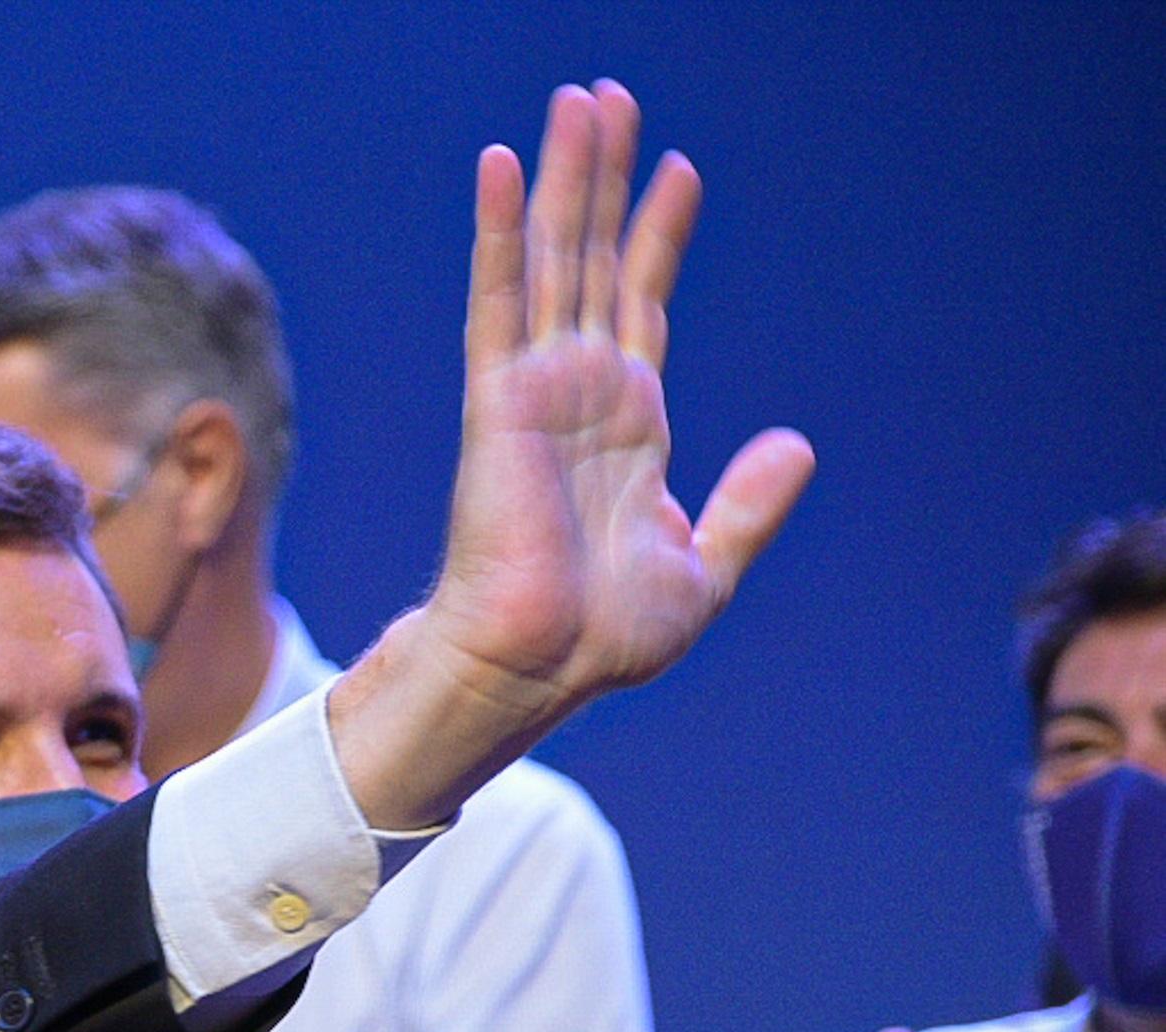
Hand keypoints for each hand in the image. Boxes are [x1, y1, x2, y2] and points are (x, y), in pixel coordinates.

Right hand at [338, 83, 815, 822]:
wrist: (538, 669)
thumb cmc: (602, 640)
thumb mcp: (702, 569)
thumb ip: (744, 504)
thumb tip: (796, 443)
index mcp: (626, 426)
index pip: (643, 305)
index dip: (661, 237)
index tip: (681, 170)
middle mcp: (578, 392)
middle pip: (593, 260)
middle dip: (603, 179)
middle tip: (607, 99)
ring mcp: (535, 388)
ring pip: (552, 257)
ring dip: (563, 178)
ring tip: (578, 102)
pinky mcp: (498, 398)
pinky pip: (500, 296)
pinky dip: (500, 229)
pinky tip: (501, 165)